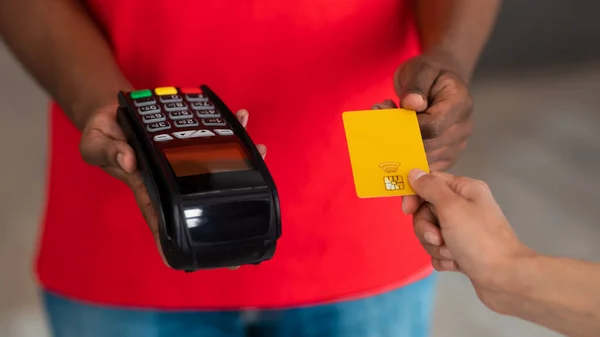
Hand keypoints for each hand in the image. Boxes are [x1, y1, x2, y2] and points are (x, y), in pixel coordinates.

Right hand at [79, 105, 265, 266]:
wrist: (113, 111)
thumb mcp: (95, 143)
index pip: (164, 218)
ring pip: (215, 164)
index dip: (180, 239)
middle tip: (249, 229)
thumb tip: (130, 160)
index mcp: (148, 186)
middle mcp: (172, 176)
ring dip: (239, 158)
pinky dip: (229, 125)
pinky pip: (213, 135)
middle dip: (225, 210)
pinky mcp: (189, 139)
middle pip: (201, 195)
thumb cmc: (103, 135)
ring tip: (260, 150)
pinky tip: (242, 116)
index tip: (198, 262)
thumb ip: (109, 152)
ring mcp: (184, 159)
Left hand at [375, 53, 472, 172]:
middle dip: (399, 136)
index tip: (390, 113)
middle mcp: (462, 128)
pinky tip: (396, 138)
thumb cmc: (430, 74)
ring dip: (399, 147)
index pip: (434, 126)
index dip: (409, 126)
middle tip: (380, 115)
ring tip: (388, 123)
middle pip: (428, 147)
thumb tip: (412, 104)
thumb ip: (416, 86)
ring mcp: (456, 146)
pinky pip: (423, 166)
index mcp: (460, 104)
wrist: (442, 81)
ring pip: (424, 159)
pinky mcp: (445, 157)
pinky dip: (404, 156)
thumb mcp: (421, 70)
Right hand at [406, 169, 535, 308]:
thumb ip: (430, 187)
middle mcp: (464, 207)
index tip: (408, 210)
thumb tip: (414, 172)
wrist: (505, 279)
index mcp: (464, 190)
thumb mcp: (451, 208)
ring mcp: (463, 231)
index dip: (415, 195)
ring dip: (436, 246)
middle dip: (427, 228)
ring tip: (452, 253)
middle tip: (438, 238)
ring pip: (430, 233)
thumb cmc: (480, 240)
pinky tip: (457, 263)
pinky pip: (438, 251)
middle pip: (426, 211)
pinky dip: (443, 258)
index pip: (429, 182)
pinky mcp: (462, 250)